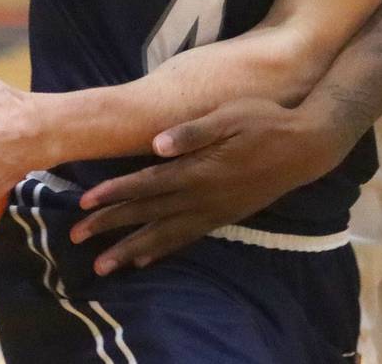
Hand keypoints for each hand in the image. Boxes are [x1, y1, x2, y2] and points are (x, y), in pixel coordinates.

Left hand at [71, 98, 344, 274]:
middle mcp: (202, 196)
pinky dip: (163, 251)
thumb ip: (193, 131)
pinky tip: (147, 260)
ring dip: (131, 250)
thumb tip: (155, 144)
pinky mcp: (225, 215)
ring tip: (103, 266)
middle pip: (148, 214)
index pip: (148, 185)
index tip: (84, 203)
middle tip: (76, 238)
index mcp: (199, 169)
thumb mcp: (230, 114)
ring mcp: (214, 210)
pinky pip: (187, 238)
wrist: (306, 146)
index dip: (115, 194)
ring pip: (165, 235)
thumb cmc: (265, 120)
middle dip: (110, 226)